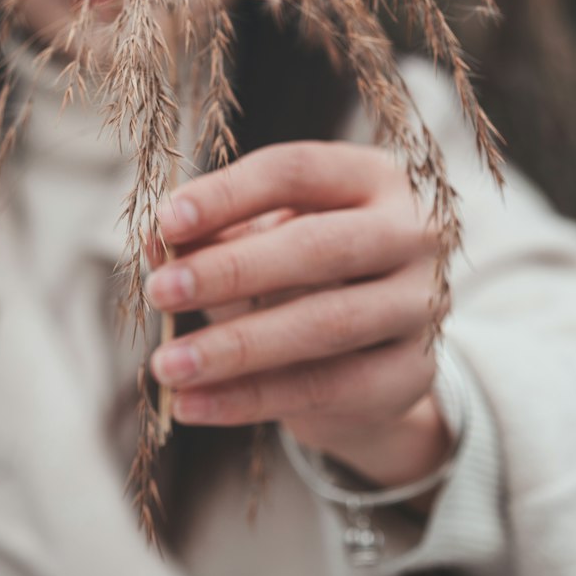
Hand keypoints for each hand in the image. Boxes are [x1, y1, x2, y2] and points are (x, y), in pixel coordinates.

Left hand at [146, 141, 454, 489]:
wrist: (374, 351)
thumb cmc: (304, 271)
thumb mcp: (259, 239)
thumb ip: (212, 235)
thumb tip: (155, 242)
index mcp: (372, 176)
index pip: (296, 171)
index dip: (228, 194)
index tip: (166, 222)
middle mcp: (411, 233)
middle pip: (318, 246)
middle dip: (231, 270)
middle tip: (161, 292)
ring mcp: (420, 305)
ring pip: (324, 324)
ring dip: (235, 347)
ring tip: (167, 365)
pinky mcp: (413, 374)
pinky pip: (326, 388)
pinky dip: (250, 399)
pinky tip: (194, 404)